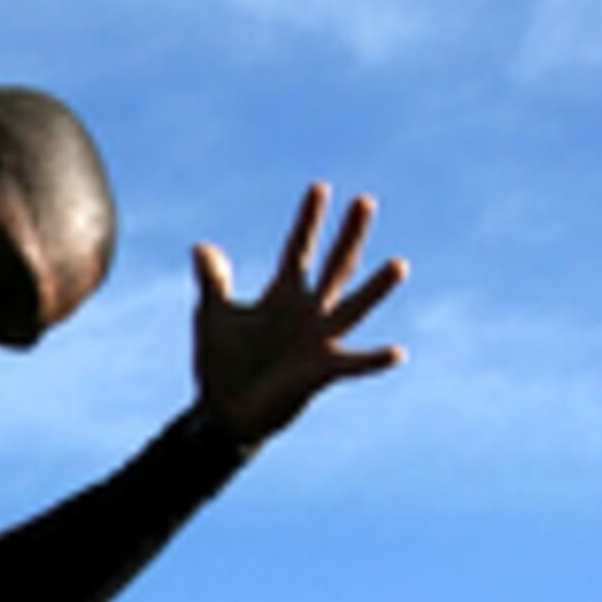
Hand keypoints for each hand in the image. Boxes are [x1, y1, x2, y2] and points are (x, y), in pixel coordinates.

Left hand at [192, 183, 407, 447]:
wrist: (224, 413)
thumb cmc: (222, 362)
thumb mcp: (213, 316)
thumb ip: (213, 282)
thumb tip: (201, 246)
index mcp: (283, 295)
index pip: (299, 249)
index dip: (308, 221)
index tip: (320, 188)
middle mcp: (308, 312)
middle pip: (334, 266)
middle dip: (348, 235)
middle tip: (365, 201)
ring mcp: (319, 341)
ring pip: (353, 308)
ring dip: (376, 289)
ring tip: (399, 264)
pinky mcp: (322, 372)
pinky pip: (354, 364)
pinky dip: (373, 360)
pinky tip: (397, 352)